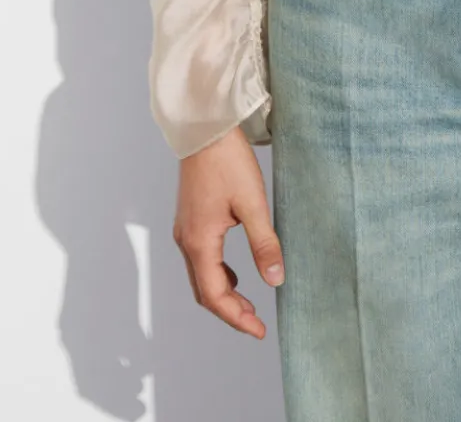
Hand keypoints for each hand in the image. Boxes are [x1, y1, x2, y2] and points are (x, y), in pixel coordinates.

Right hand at [172, 125, 283, 337]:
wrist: (205, 129)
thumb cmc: (228, 162)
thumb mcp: (253, 203)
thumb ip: (264, 243)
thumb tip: (276, 280)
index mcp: (200, 241)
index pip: (215, 295)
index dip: (236, 318)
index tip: (259, 331)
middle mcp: (186, 239)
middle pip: (204, 291)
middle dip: (229, 311)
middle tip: (255, 323)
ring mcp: (185, 229)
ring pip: (200, 275)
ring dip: (222, 293)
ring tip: (248, 301)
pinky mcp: (190, 218)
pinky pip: (200, 258)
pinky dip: (216, 274)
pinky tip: (235, 272)